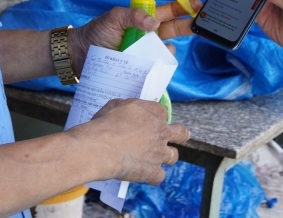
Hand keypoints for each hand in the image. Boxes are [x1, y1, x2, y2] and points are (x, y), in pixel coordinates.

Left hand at [69, 0, 201, 73]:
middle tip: (200, 24)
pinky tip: (157, 65)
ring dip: (170, 49)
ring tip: (165, 49)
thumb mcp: (113, 18)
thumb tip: (154, 22)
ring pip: (167, 50)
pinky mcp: (142, 68)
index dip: (183, 7)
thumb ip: (133, 16)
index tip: (197, 5)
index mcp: (144, 18)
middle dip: (188, 25)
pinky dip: (161, 66)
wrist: (78, 56)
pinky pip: (157, 67)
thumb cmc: (95, 32)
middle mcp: (148, 35)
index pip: (168, 11)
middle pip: (174, 29)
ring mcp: (146, 52)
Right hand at [74, 99, 190, 184]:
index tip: (148, 122)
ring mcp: (159, 154)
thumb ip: (128, 107)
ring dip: (165, 157)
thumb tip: (128, 112)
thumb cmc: (105, 124)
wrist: (101, 147)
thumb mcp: (116, 105)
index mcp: (154, 113)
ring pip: (173, 156)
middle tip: (171, 138)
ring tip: (153, 159)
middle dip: (179, 135)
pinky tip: (144, 174)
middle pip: (182, 133)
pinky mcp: (153, 172)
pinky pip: (160, 176)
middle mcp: (161, 132)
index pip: (163, 113)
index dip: (156, 117)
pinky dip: (153, 176)